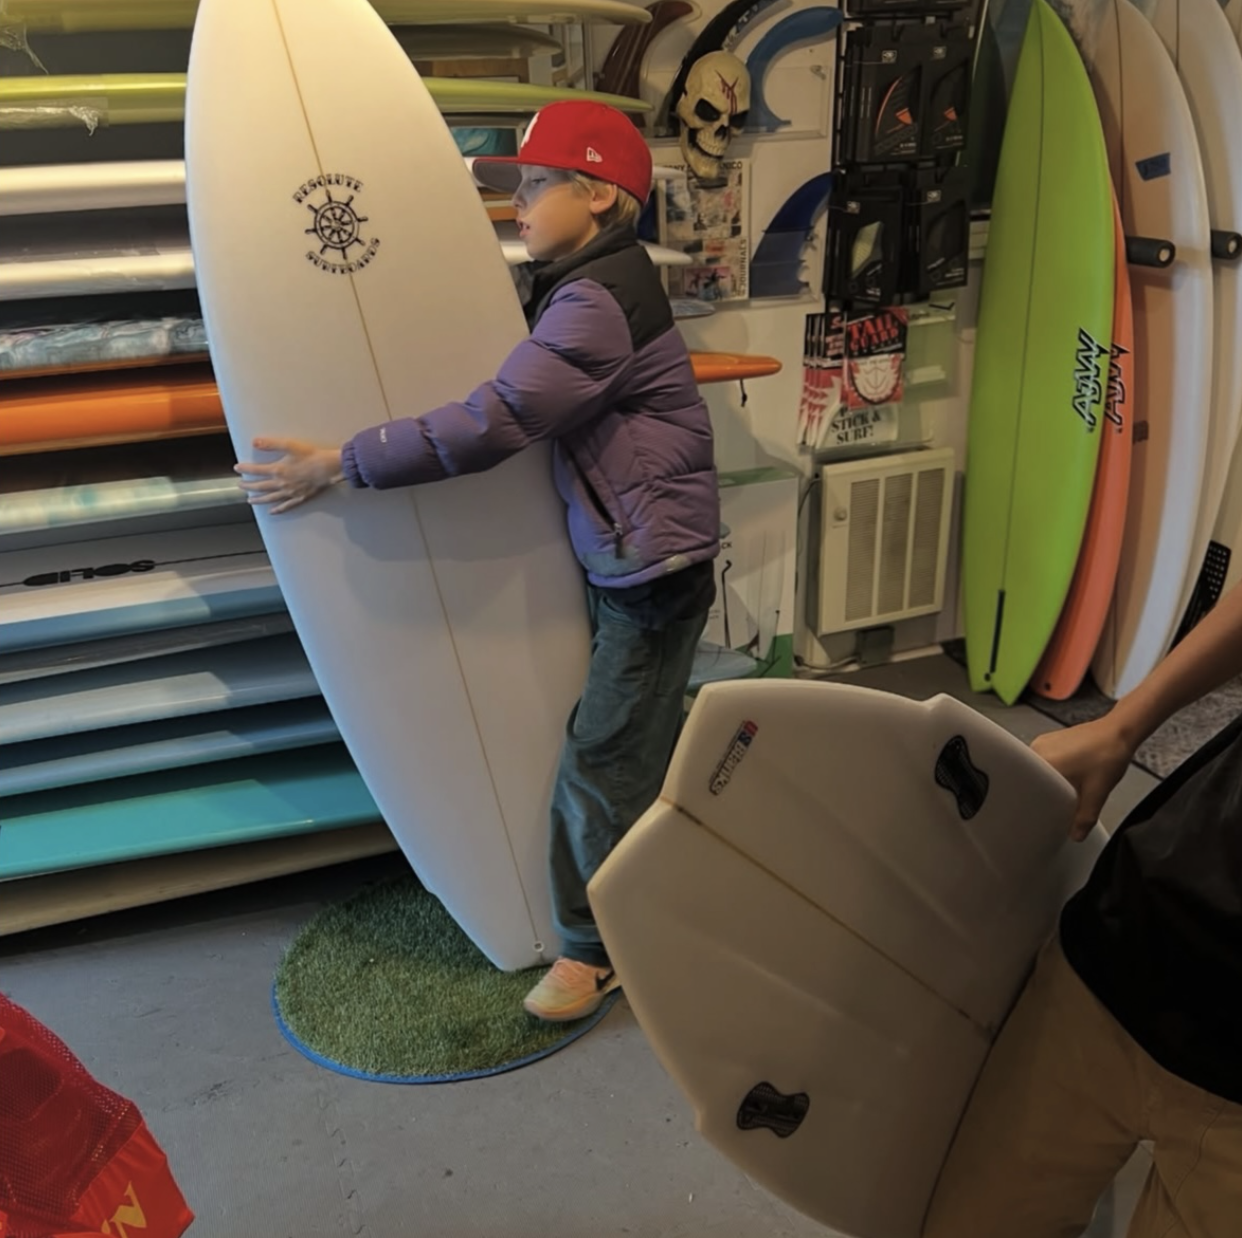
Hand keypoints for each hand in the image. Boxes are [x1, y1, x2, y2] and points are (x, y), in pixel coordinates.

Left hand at [235, 437, 342, 514]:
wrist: (328, 468)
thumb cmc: (311, 455)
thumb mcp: (290, 445)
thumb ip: (271, 444)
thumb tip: (255, 442)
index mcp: (278, 470)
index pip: (256, 470)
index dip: (245, 469)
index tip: (237, 468)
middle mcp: (281, 483)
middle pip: (260, 486)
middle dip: (248, 486)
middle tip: (240, 486)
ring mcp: (290, 492)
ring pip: (270, 498)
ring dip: (258, 499)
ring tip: (250, 501)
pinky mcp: (299, 498)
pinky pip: (286, 506)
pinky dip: (278, 509)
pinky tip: (272, 511)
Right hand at [1030, 716, 1133, 840]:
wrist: (1119, 731)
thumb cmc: (1108, 756)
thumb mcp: (1098, 791)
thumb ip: (1085, 816)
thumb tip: (1076, 836)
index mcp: (1044, 761)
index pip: (1031, 789)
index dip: (1037, 803)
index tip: (1043, 814)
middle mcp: (1036, 749)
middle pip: (1033, 780)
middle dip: (1045, 794)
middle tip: (1057, 806)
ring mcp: (1042, 743)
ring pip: (1039, 771)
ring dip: (1050, 782)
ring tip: (1064, 792)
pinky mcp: (1049, 739)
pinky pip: (1044, 761)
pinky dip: (1052, 772)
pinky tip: (1067, 778)